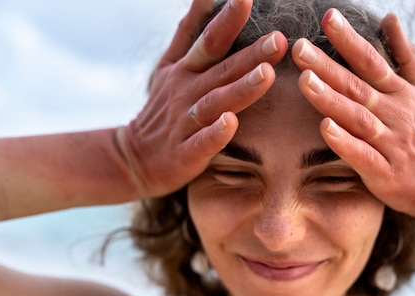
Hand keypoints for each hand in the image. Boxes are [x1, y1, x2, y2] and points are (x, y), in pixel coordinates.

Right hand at [117, 0, 287, 197]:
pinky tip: (231, 122)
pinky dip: (216, 133)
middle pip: (222, 71)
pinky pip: (202, 142)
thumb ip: (187, 32)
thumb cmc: (162, 107)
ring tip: (266, 75)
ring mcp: (185, 123)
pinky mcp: (186, 152)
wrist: (135, 157)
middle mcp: (186, 93)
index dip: (227, 20)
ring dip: (240, 89)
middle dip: (251, 55)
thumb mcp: (168, 65)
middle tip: (279, 40)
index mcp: (186, 70)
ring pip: (215, 103)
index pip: (210, 41)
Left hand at [292, 9, 414, 219]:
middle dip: (326, 66)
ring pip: (357, 118)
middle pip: (356, 86)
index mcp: (399, 92)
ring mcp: (390, 143)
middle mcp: (394, 114)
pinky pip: (362, 155)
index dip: (349, 39)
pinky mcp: (384, 171)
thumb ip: (405, 54)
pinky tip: (325, 127)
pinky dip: (344, 142)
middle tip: (298, 47)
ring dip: (331, 99)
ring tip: (305, 81)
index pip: (371, 61)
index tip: (327, 17)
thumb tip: (390, 16)